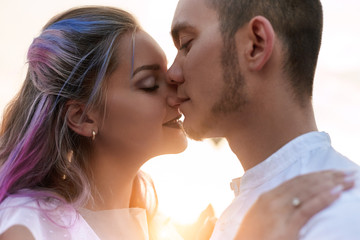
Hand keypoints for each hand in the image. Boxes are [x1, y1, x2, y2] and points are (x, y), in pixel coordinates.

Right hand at [234, 170, 355, 239]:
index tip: (334, 173)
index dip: (317, 175)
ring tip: (350, 180)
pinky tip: (337, 193)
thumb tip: (293, 203)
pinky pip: (308, 208)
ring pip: (308, 191)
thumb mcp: (262, 219)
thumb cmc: (252, 239)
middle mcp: (272, 200)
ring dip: (332, 184)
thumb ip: (275, 208)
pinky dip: (324, 199)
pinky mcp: (285, 226)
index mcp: (266, 197)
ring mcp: (278, 211)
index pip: (296, 181)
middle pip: (304, 183)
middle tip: (349, 173)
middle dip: (329, 176)